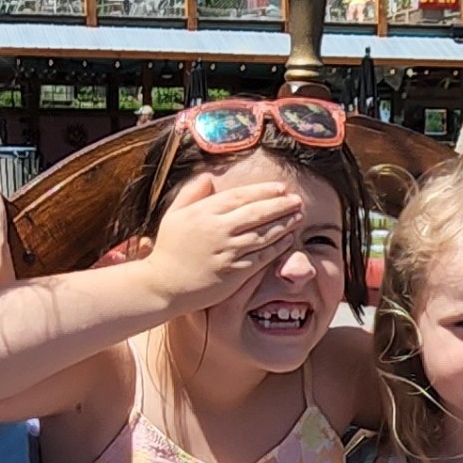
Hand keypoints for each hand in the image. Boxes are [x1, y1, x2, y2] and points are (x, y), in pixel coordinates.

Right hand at [142, 174, 303, 316]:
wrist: (163, 285)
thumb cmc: (168, 249)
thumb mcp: (174, 215)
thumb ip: (191, 193)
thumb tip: (210, 177)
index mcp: (203, 212)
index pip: (240, 196)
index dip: (263, 191)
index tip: (280, 188)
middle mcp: (217, 230)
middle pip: (256, 213)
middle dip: (280, 205)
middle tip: (297, 200)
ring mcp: (227, 252)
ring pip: (263, 234)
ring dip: (284, 224)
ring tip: (299, 216)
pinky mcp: (234, 272)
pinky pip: (262, 257)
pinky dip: (278, 247)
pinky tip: (289, 239)